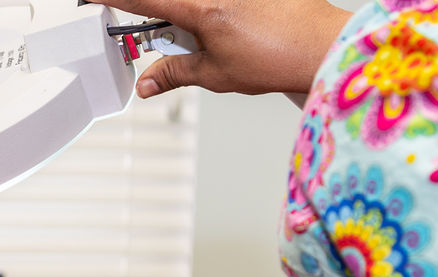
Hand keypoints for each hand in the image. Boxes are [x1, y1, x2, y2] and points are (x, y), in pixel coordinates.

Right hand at [93, 0, 350, 97]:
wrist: (321, 48)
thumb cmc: (277, 57)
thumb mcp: (215, 74)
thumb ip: (174, 73)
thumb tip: (147, 83)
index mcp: (200, 6)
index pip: (142, 0)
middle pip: (169, 5)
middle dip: (163, 22)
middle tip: (169, 41)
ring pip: (192, 7)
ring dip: (191, 21)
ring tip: (214, 38)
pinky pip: (213, 4)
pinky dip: (211, 16)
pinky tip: (231, 30)